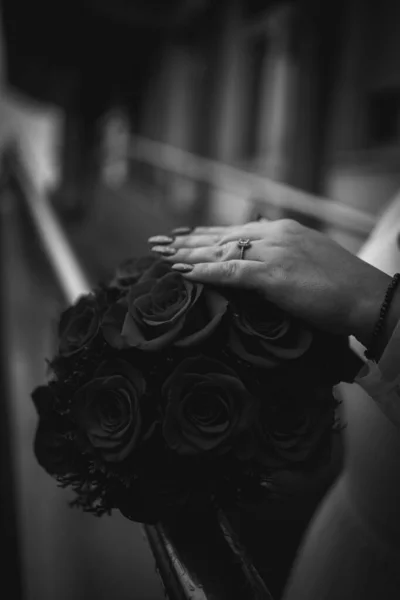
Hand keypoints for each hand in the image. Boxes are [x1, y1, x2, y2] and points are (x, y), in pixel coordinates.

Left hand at [148, 219, 391, 347]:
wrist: (369, 297)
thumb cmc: (343, 287)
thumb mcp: (308, 262)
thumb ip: (282, 258)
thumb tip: (259, 267)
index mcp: (283, 230)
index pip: (234, 230)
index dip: (204, 235)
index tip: (181, 238)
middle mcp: (275, 234)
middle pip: (221, 237)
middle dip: (187, 242)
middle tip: (157, 243)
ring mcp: (275, 252)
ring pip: (221, 251)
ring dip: (187, 254)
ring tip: (161, 255)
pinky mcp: (276, 274)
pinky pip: (232, 272)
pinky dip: (205, 271)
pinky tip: (183, 271)